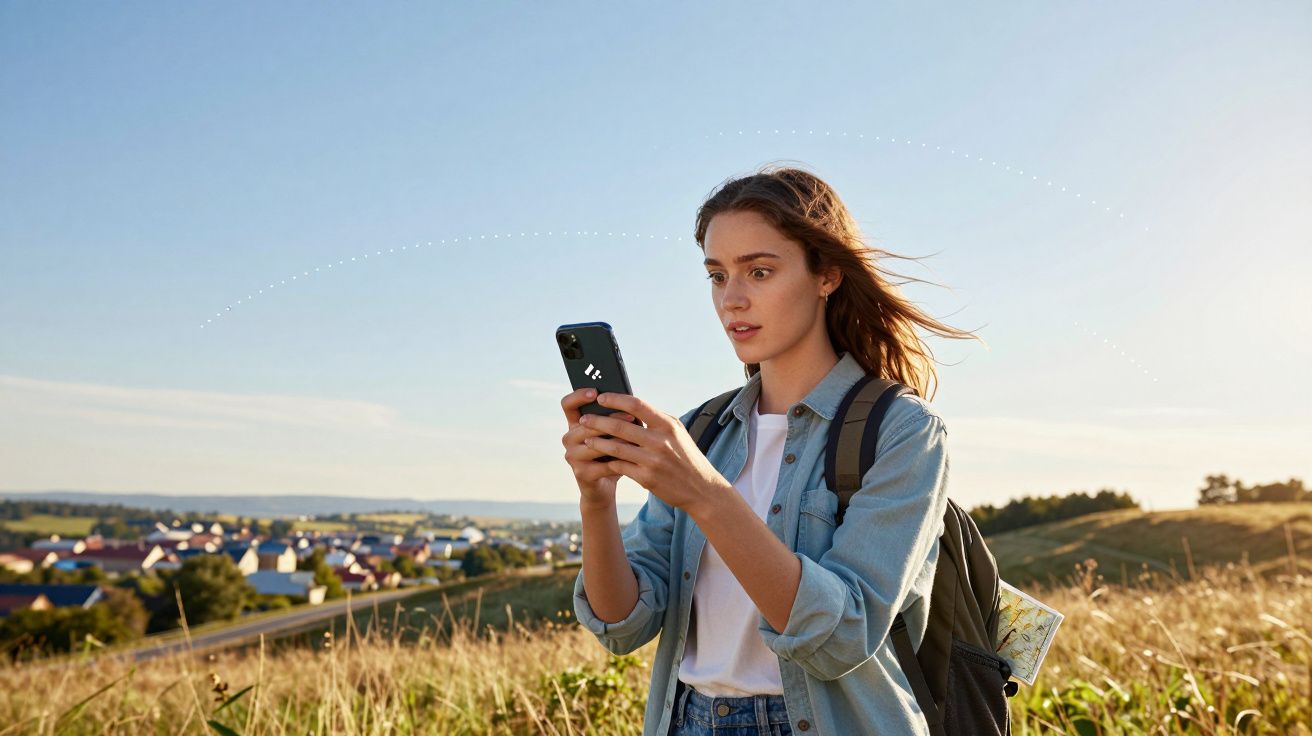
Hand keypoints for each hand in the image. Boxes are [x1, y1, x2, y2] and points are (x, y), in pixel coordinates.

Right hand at [560, 387, 638, 508]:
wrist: (605, 485)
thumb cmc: (612, 454)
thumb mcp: (613, 433)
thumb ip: (616, 418)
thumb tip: (632, 403)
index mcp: (574, 424)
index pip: (568, 404)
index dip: (578, 396)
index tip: (595, 392)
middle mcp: (569, 438)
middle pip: (586, 423)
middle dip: (611, 419)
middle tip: (632, 417)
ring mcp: (572, 456)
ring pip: (595, 444)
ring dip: (618, 441)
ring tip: (636, 438)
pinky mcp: (581, 473)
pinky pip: (603, 464)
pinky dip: (620, 461)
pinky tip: (634, 459)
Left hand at [577, 392, 729, 514]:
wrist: (701, 489)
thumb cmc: (686, 457)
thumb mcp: (677, 433)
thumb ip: (656, 420)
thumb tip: (630, 406)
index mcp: (667, 425)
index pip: (636, 405)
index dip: (615, 399)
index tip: (601, 398)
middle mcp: (660, 441)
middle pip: (620, 426)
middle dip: (598, 421)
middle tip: (584, 418)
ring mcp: (653, 460)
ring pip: (616, 447)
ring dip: (597, 442)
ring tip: (587, 439)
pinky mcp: (646, 478)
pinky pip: (620, 466)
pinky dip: (608, 461)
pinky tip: (599, 458)